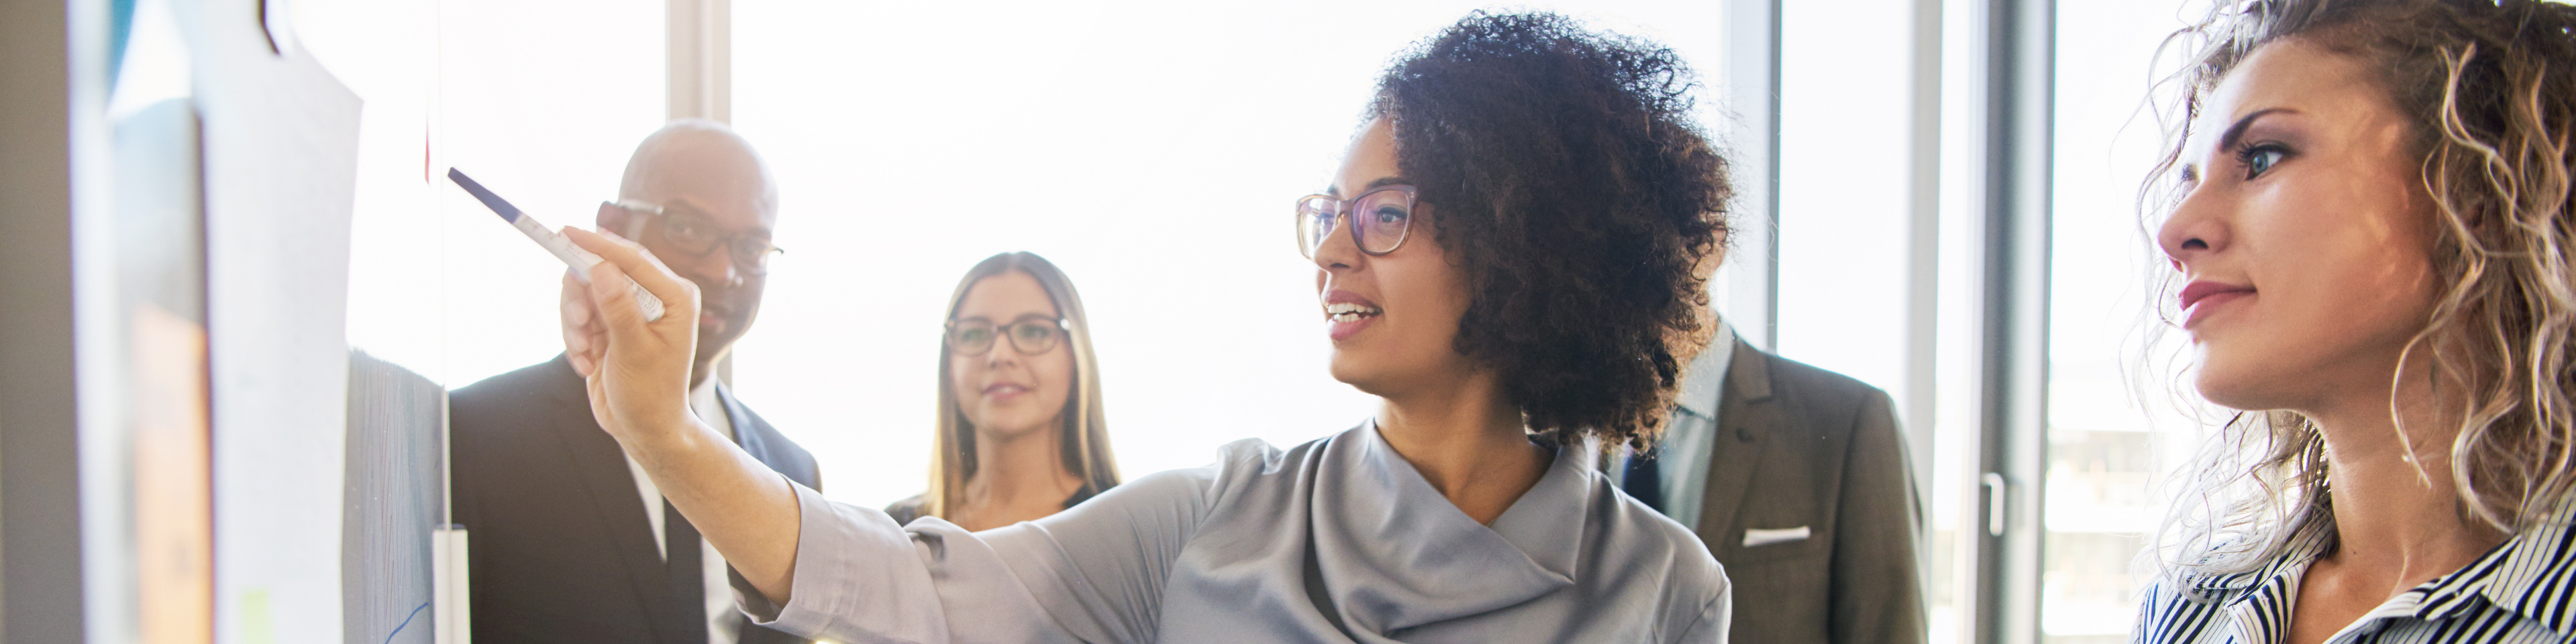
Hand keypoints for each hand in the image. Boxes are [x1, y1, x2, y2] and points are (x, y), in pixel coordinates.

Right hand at [561, 227, 700, 446]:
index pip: (632, 257)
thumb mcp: (634, 351)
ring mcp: (629, 310)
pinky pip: (577, 315)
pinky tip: (586, 364)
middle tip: (579, 325)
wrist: (644, 429)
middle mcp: (655, 297)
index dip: (597, 244)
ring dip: (575, 324)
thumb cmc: (651, 394)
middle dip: (581, 298)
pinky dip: (574, 339)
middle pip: (601, 271)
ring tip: (584, 353)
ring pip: (583, 293)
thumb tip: (603, 268)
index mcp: (675, 296)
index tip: (564, 232)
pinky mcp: (608, 325)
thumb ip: (619, 308)